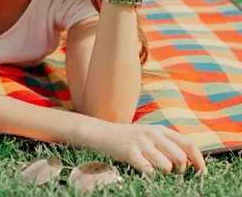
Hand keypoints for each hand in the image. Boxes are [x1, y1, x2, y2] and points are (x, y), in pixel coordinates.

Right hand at [84, 118, 205, 174]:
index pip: (188, 144)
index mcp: (161, 129)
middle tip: (172, 174)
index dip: (198, 160)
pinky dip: (150, 175)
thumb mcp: (149, 134)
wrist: (103, 133)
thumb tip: (188, 161)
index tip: (202, 172)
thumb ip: (166, 143)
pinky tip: (143, 170)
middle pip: (180, 158)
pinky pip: (149, 171)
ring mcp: (142, 142)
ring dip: (163, 174)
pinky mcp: (130, 152)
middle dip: (179, 171)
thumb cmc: (129, 138)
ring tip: (154, 170)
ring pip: (166, 167)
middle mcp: (153, 133)